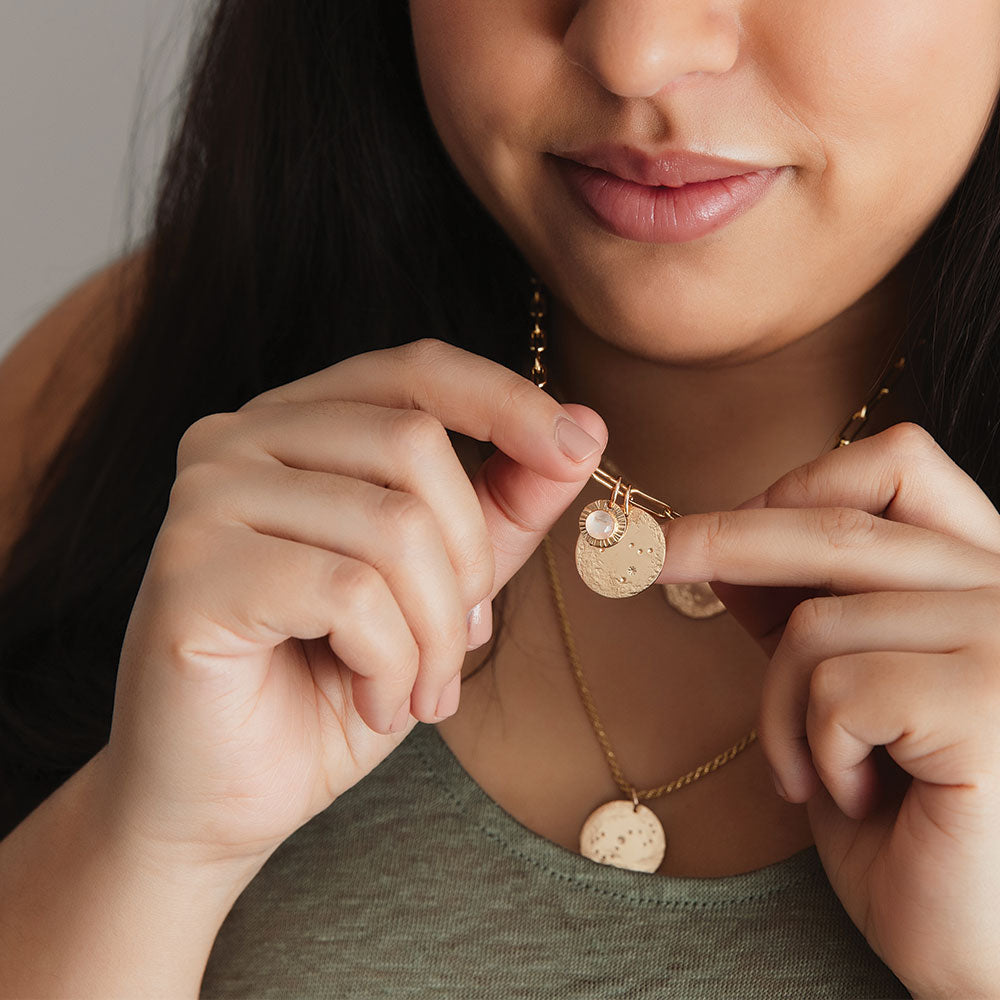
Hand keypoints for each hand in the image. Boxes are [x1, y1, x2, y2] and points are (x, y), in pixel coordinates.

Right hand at [104, 338, 606, 868]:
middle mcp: (237, 439)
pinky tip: (372, 703)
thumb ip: (501, 506)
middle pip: (415, 446)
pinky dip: (390, 664)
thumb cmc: (331, 683)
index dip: (505, 399)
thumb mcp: (440, 586)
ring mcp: (205, 500)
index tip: (578, 446)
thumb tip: (583, 431)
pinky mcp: (191, 571)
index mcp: (296, 426)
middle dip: (470, 565)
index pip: (414, 370)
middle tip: (461, 646)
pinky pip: (349, 594)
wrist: (227, 796)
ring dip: (435, 635)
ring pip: (393, 528)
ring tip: (417, 692)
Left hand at [657, 423, 999, 998]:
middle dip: (718, 539)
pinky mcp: (993, 701)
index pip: (899, 466)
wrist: (980, 952)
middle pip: (836, 527)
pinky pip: (837, 689)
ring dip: (781, 709)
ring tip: (817, 774)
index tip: (716, 524)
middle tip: (639, 558)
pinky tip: (858, 799)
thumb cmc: (914, 829)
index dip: (798, 484)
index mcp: (987, 577)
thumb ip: (807, 615)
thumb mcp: (844, 698)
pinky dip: (814, 749)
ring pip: (817, 621)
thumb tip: (723, 547)